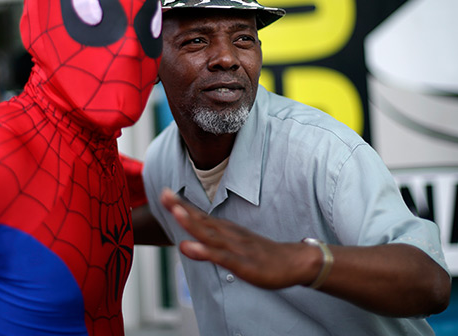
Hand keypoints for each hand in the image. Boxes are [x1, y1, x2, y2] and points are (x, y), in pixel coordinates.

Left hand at [160, 188, 318, 288]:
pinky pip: (220, 257)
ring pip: (209, 234)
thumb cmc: (262, 254)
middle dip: (181, 208)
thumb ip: (214, 242)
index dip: (182, 205)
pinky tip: (188, 248)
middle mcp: (228, 234)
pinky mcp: (242, 263)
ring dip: (191, 223)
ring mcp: (235, 247)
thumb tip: (193, 241)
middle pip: (201, 220)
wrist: (294, 261)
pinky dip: (204, 252)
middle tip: (163, 194)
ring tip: (175, 212)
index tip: (164, 193)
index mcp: (226, 230)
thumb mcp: (234, 246)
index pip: (200, 216)